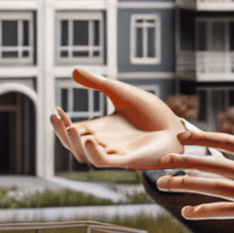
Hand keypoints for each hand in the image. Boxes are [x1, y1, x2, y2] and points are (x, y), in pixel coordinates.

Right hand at [49, 67, 185, 169]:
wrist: (178, 127)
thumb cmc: (152, 113)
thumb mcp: (120, 92)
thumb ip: (98, 83)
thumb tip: (73, 70)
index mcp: (102, 129)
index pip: (74, 130)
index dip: (61, 124)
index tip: (55, 110)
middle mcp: (105, 143)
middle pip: (75, 145)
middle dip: (62, 134)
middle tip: (57, 118)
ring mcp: (116, 153)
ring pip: (86, 156)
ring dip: (75, 144)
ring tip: (71, 128)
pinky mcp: (129, 160)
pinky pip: (106, 162)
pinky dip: (94, 154)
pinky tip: (89, 140)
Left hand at [155, 99, 233, 232]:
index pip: (226, 141)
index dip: (201, 137)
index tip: (180, 136)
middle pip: (212, 162)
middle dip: (183, 161)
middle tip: (161, 160)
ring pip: (213, 187)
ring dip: (185, 185)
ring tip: (163, 184)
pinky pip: (224, 211)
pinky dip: (204, 211)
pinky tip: (187, 211)